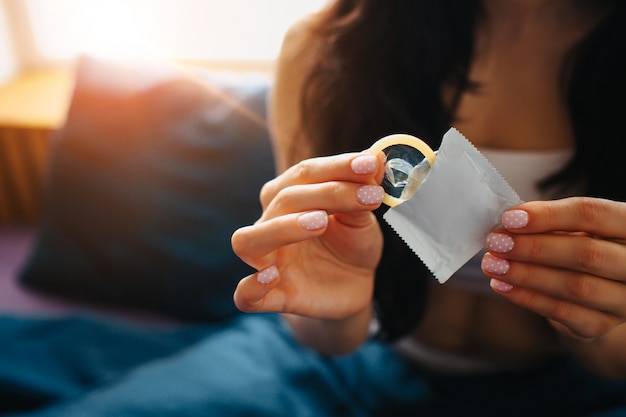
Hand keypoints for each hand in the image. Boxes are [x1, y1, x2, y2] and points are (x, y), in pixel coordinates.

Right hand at [231, 152, 385, 319]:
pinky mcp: (274, 297)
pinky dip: (252, 287)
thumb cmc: (350, 243)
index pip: (304, 173)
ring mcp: (268, 262)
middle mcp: (270, 224)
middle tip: (366, 196)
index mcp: (287, 197)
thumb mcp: (361, 217)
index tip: (371, 165)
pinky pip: (246, 296)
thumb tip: (377, 156)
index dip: (338, 166)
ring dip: (281, 228)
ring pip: (248, 241)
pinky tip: (272, 277)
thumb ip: (363, 191)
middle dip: (326, 193)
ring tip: (320, 223)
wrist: (354, 286)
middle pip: (282, 200)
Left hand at [482, 197, 625, 341]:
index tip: (509, 218)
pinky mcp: (603, 325)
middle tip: (495, 242)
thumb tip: (509, 222)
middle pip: (587, 253)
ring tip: (492, 264)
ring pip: (575, 286)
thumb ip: (550, 222)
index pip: (594, 214)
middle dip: (534, 247)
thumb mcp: (574, 227)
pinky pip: (564, 313)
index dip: (549, 215)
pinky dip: (528, 298)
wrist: (595, 289)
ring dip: (526, 274)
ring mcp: (625, 299)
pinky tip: (501, 285)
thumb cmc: (579, 245)